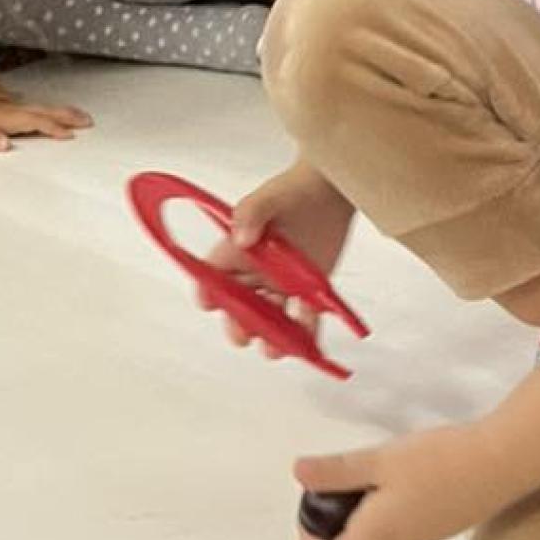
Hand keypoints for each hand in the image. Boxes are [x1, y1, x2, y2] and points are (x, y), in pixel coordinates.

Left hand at [0, 89, 92, 151]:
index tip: (69, 135)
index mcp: (6, 118)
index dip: (52, 128)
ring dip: (63, 112)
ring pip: (43, 108)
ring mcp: (13, 107)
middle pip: (45, 112)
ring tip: (81, 116)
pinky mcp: (11, 107)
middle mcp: (13, 110)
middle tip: (88, 121)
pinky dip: (51, 111)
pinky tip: (55, 113)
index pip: (34, 123)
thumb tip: (4, 144)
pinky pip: (37, 108)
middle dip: (68, 116)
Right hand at [204, 164, 353, 352]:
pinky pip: (304, 319)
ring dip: (270, 336)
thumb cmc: (293, 190)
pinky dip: (306, 335)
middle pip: (239, 305)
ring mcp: (281, 284)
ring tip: (274, 349)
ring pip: (269, 318)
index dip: (208, 291)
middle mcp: (255, 272)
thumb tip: (242, 237)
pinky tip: (307, 347)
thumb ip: (252, 213)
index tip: (210, 304)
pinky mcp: (308, 291)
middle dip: (238, 323)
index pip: (212, 275)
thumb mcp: (269, 198)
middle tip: (243, 335)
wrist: (331, 191)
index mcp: (237, 252)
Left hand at [291, 425, 503, 539]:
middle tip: (321, 506)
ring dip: (350, 536)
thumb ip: (336, 471)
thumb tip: (299, 474)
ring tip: (348, 494)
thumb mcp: (379, 460)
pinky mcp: (432, 532)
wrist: (501, 464)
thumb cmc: (441, 462)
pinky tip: (379, 491)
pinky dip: (372, 529)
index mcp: (376, 539)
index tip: (307, 510)